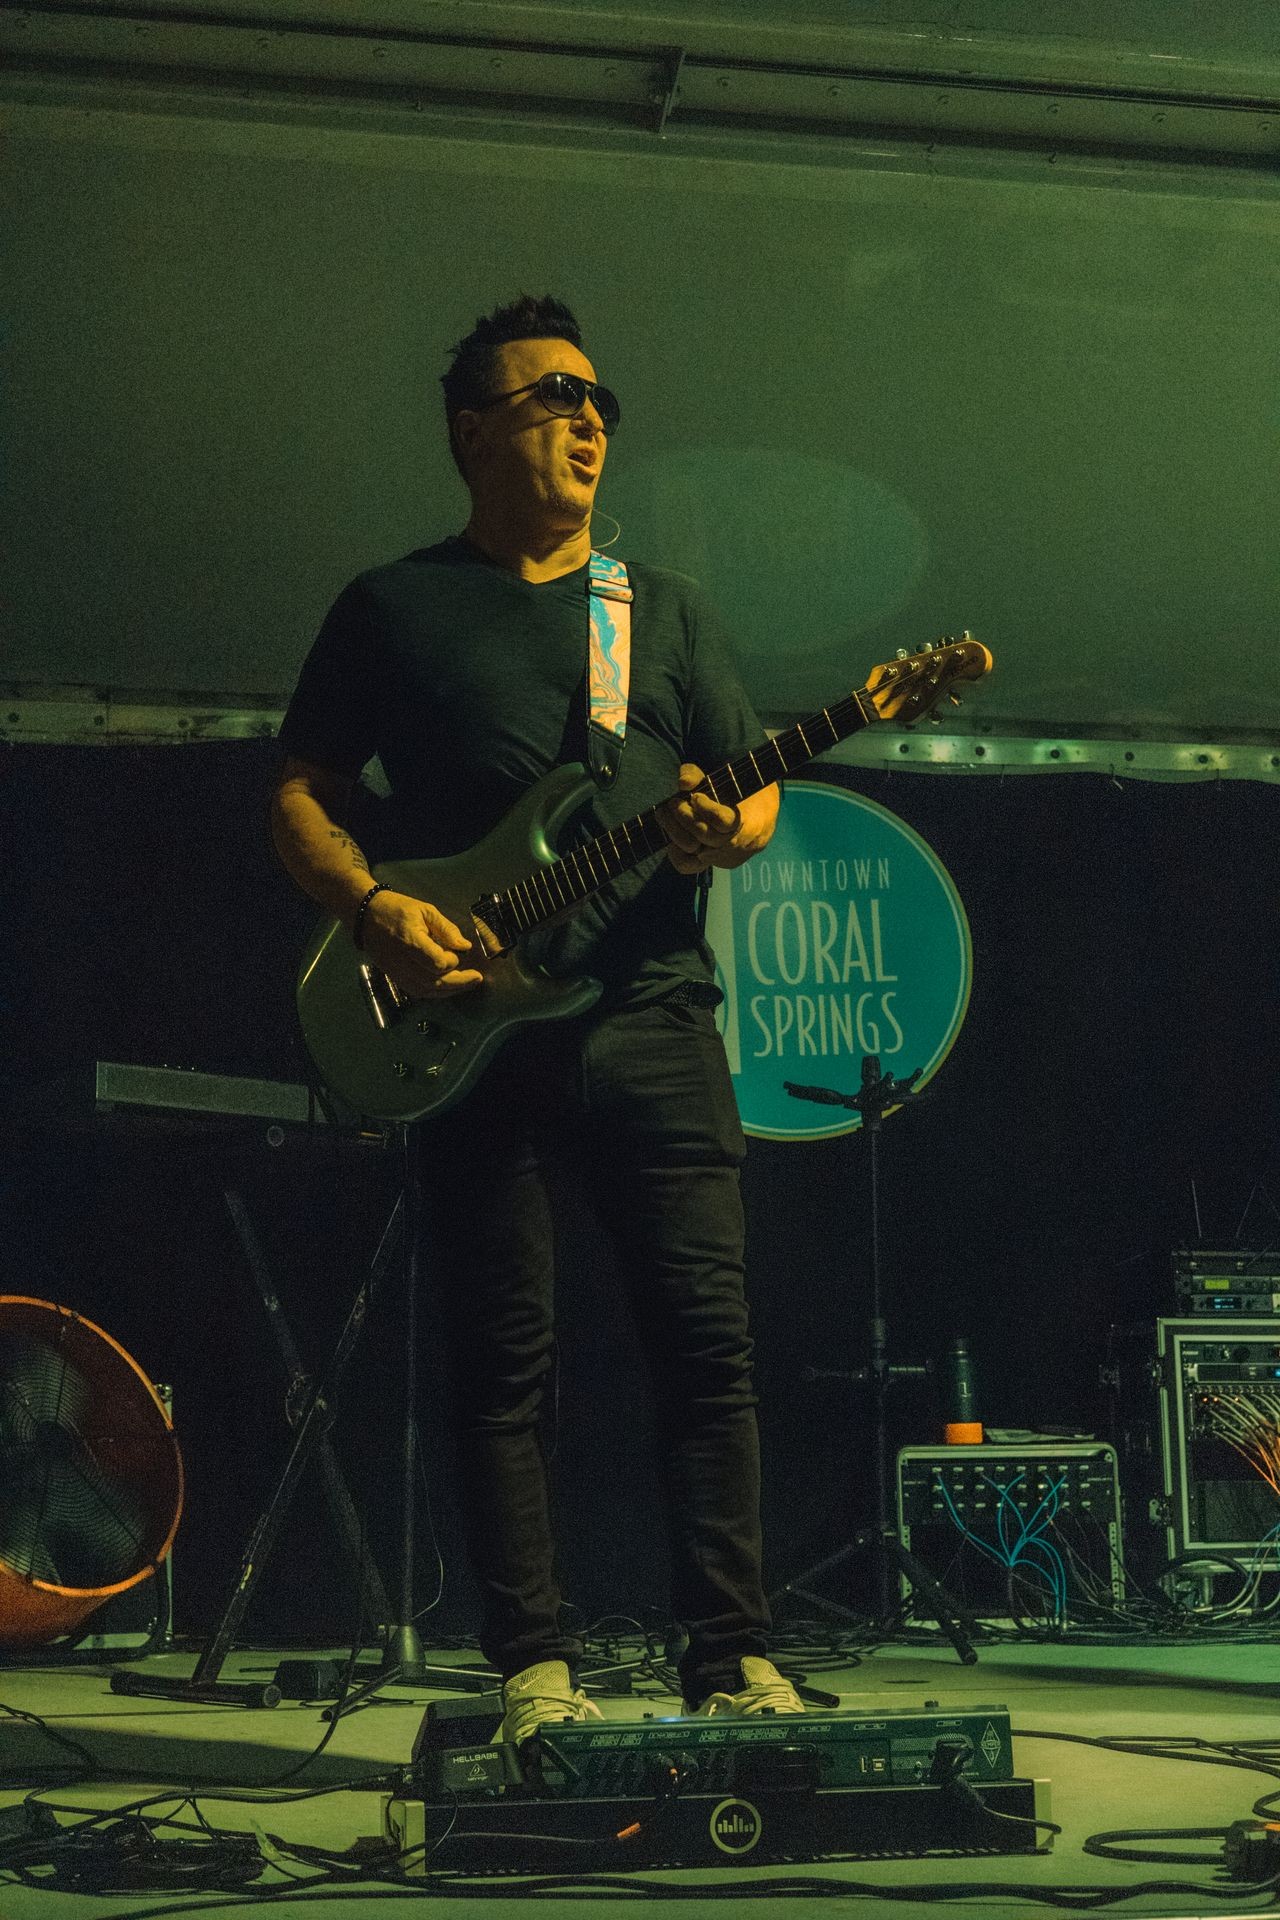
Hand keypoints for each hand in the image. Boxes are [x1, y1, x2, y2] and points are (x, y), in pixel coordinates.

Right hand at [359, 890, 484, 994]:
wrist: (366, 916)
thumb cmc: (395, 909)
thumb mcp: (425, 910)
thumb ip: (446, 929)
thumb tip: (464, 946)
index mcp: (409, 941)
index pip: (437, 963)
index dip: (452, 960)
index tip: (457, 951)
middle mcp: (401, 961)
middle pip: (434, 982)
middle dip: (459, 982)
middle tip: (476, 978)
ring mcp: (397, 972)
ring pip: (427, 991)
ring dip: (450, 990)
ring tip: (467, 984)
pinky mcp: (395, 977)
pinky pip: (417, 991)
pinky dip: (435, 992)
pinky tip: (448, 986)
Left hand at [658, 764, 742, 874]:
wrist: (758, 819)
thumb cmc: (734, 793)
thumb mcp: (718, 778)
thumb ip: (697, 775)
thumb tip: (683, 783)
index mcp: (748, 822)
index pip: (723, 821)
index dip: (705, 809)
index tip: (696, 796)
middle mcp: (737, 845)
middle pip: (705, 835)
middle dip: (685, 817)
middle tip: (673, 802)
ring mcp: (724, 858)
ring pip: (693, 850)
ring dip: (675, 830)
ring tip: (666, 814)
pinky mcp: (712, 865)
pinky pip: (687, 865)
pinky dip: (676, 852)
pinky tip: (671, 837)